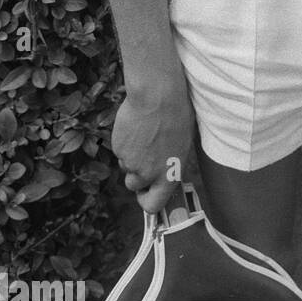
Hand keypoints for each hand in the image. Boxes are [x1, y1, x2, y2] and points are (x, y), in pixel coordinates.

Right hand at [112, 77, 197, 214]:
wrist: (157, 95)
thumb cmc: (178, 115)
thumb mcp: (184, 143)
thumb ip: (172, 163)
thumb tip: (166, 169)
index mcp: (169, 174)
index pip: (154, 205)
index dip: (148, 200)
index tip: (147, 192)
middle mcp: (148, 173)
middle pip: (134, 185)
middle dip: (136, 175)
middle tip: (144, 156)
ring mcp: (130, 161)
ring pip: (126, 166)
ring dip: (131, 156)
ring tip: (144, 134)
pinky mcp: (118, 148)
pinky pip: (120, 150)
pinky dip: (125, 143)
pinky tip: (136, 127)